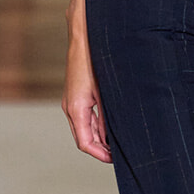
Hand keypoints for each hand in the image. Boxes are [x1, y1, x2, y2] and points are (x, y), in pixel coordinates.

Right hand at [62, 0, 111, 162]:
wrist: (85, 35)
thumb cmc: (97, 59)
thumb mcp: (107, 92)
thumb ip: (108, 117)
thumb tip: (113, 137)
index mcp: (77, 108)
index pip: (85, 143)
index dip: (100, 155)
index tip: (115, 159)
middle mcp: (71, 107)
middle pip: (84, 138)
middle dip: (102, 148)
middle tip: (122, 152)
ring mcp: (72, 100)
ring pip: (85, 128)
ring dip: (100, 136)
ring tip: (120, 140)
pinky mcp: (77, 94)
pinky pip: (85, 116)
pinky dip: (97, 124)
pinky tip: (112, 123)